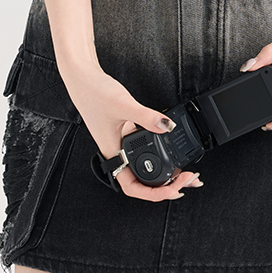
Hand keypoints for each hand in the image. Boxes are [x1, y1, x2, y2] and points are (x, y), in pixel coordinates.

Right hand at [62, 63, 202, 199]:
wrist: (82, 78)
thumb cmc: (94, 94)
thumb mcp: (123, 105)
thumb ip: (146, 117)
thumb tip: (167, 126)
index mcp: (114, 154)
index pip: (134, 187)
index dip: (154, 194)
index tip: (174, 189)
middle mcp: (118, 152)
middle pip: (143, 181)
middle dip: (167, 185)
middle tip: (189, 179)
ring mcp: (122, 142)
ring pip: (146, 165)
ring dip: (165, 172)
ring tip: (185, 171)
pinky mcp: (126, 131)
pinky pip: (144, 148)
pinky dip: (158, 151)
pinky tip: (169, 145)